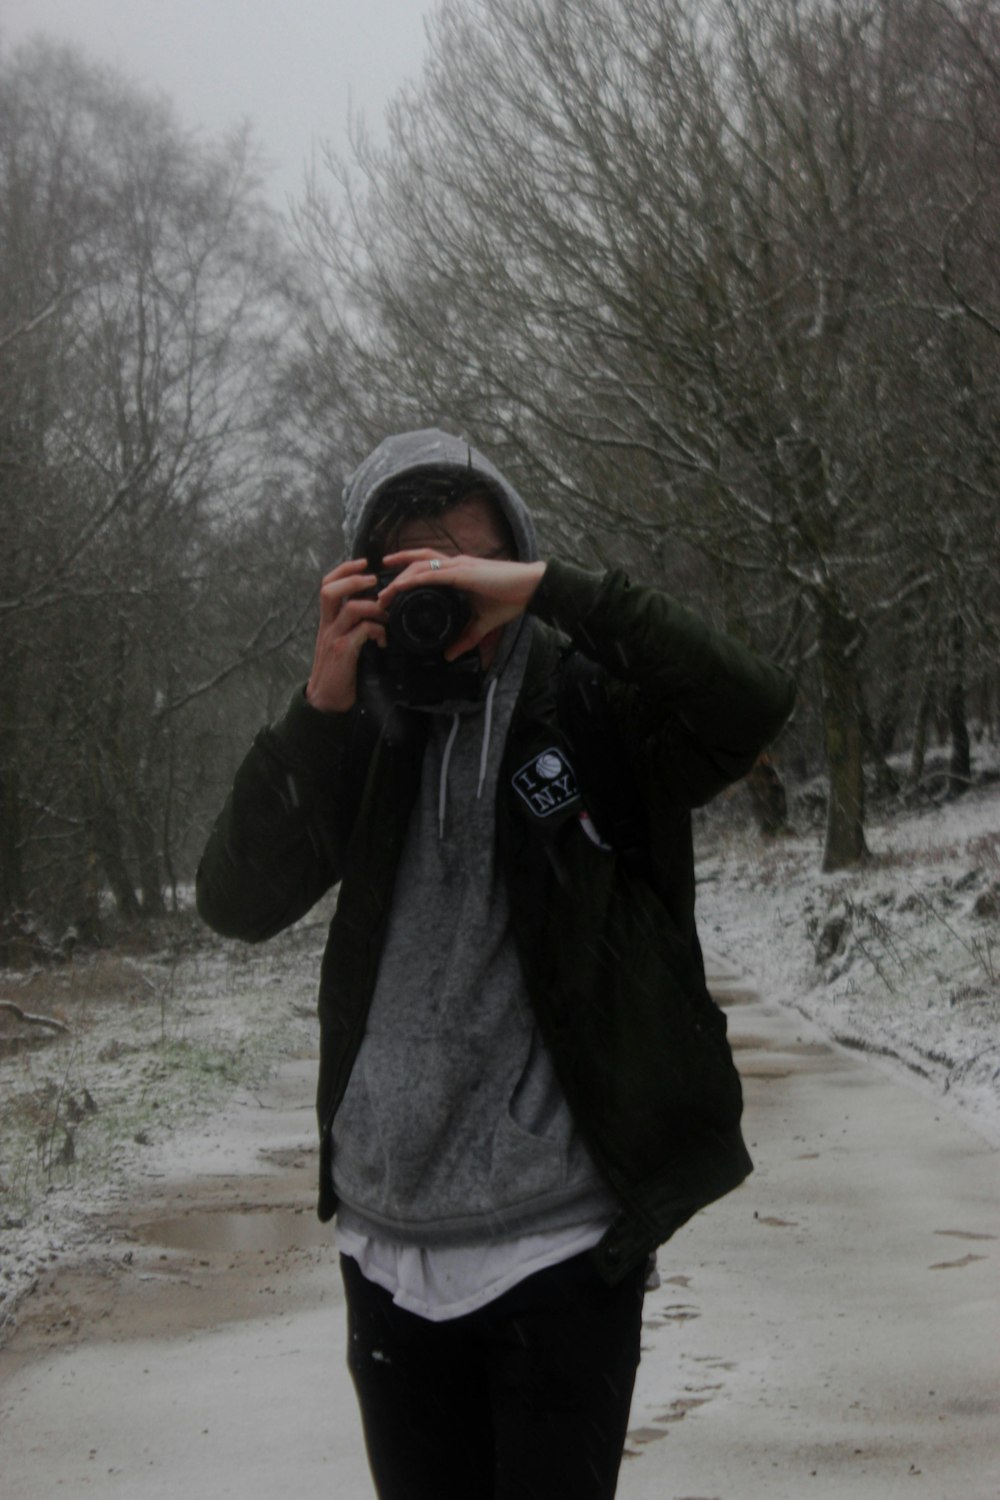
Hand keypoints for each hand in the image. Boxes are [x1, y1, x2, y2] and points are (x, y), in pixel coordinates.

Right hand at [305, 559, 386, 712]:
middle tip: (373, 580)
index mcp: (328, 621)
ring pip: (350, 608)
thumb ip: (355, 626)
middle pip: (329, 590)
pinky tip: (383, 641)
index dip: (344, 570)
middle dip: (353, 579)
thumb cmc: (340, 672)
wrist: (326, 701)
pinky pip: (362, 632)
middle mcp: (327, 626)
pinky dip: (377, 631)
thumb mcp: (344, 643)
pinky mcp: (342, 652)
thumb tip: (378, 612)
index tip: (363, 563)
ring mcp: (333, 638)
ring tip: (386, 616)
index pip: (327, 585)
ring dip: (373, 607)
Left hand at [379, 550, 546, 660]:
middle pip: (416, 561)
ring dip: (398, 578)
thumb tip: (450, 655)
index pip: (425, 567)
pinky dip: (413, 579)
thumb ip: (466, 639)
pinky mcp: (462, 572)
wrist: (531, 588)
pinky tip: (399, 586)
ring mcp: (457, 566)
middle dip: (394, 572)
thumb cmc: (511, 598)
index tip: (390, 591)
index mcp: (457, 572)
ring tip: (383, 592)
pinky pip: (431, 574)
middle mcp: (454, 564)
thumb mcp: (483, 624)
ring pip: (419, 566)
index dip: (406, 575)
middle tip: (378, 591)